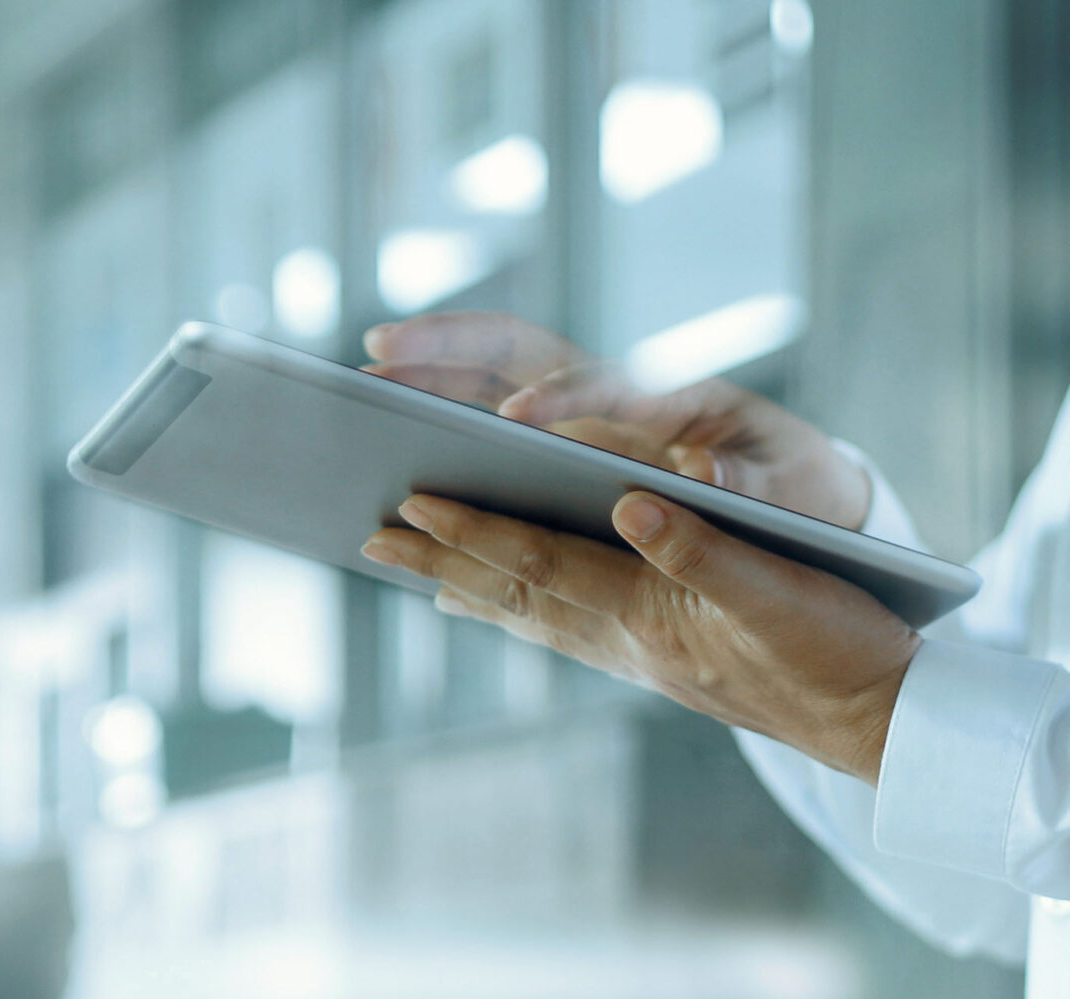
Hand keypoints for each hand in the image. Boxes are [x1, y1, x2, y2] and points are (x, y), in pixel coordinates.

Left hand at [362, 491, 921, 783]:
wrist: (876, 722)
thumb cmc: (838, 651)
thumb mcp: (780, 593)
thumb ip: (704, 549)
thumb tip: (632, 502)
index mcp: (647, 612)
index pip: (539, 562)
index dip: (472, 531)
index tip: (410, 502)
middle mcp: (625, 637)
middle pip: (512, 591)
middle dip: (438, 561)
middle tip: (367, 535)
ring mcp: (634, 653)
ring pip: (529, 612)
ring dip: (463, 585)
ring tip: (406, 563)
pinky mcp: (654, 661)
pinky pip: (562, 629)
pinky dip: (516, 608)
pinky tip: (489, 601)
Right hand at [363, 313, 873, 530]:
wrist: (797, 488)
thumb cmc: (794, 489)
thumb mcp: (787, 488)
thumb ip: (747, 482)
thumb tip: (703, 472)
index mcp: (671, 401)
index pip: (605, 385)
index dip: (561, 399)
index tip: (512, 420)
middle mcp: (614, 394)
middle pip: (520, 349)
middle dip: (451, 343)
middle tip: (379, 351)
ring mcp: (581, 414)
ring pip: (489, 375)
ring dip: (428, 369)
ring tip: (365, 380)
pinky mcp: (561, 440)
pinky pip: (486, 416)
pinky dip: (438, 415)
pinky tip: (390, 448)